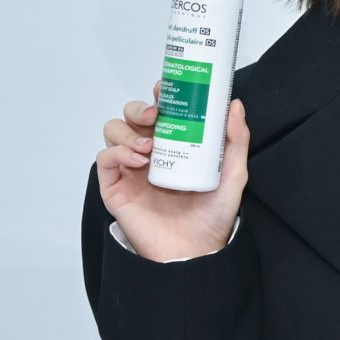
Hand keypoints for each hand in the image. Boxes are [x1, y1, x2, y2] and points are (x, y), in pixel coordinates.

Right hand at [96, 80, 246, 262]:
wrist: (195, 250)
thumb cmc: (212, 215)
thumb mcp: (232, 175)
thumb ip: (236, 142)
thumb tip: (235, 106)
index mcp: (173, 145)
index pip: (158, 111)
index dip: (157, 96)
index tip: (165, 90)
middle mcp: (148, 152)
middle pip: (131, 116)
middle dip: (138, 109)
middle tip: (154, 117)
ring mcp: (129, 169)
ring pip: (113, 131)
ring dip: (127, 132)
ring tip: (148, 148)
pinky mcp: (114, 187)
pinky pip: (104, 159)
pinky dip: (117, 153)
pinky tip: (139, 162)